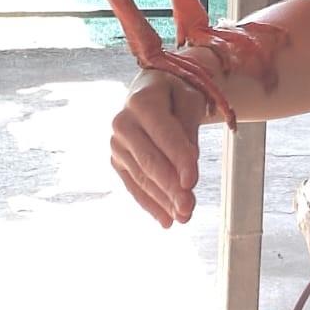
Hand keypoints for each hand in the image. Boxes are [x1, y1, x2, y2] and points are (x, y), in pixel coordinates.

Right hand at [111, 69, 207, 227]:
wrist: (152, 90)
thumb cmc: (177, 94)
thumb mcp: (190, 100)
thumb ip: (189, 128)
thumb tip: (188, 163)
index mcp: (142, 101)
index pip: (164, 134)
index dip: (178, 159)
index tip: (192, 182)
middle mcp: (123, 123)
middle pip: (150, 160)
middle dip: (170, 187)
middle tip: (188, 208)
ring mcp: (117, 144)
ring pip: (142, 177)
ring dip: (163, 200)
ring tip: (184, 217)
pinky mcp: (117, 161)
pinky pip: (134, 185)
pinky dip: (151, 203)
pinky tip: (166, 219)